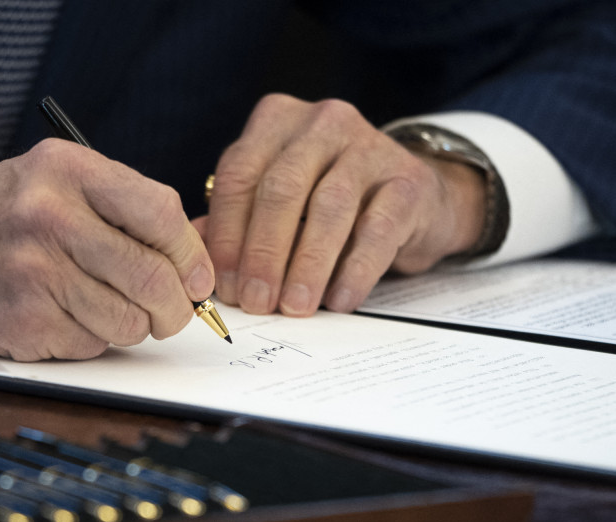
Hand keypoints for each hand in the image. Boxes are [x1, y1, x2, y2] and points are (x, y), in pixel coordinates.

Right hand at [0, 139, 214, 360]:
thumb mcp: (48, 183)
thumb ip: (118, 207)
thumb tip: (195, 261)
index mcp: (64, 169)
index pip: (161, 212)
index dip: (191, 255)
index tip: (198, 279)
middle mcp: (48, 215)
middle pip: (153, 276)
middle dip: (175, 308)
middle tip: (171, 315)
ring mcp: (33, 271)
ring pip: (128, 320)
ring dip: (131, 328)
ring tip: (104, 311)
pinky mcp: (21, 321)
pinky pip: (91, 345)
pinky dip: (90, 342)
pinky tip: (61, 319)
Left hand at [202, 94, 486, 315]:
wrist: (416, 197)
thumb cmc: (332, 203)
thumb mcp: (281, 203)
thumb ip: (237, 223)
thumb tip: (199, 264)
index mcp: (277, 121)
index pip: (239, 175)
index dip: (227, 235)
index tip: (224, 286)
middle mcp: (322, 123)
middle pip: (281, 189)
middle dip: (263, 252)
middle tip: (256, 301)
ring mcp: (369, 146)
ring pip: (328, 208)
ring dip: (307, 265)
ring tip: (295, 306)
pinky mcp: (408, 180)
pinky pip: (377, 229)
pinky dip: (355, 270)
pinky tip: (339, 300)